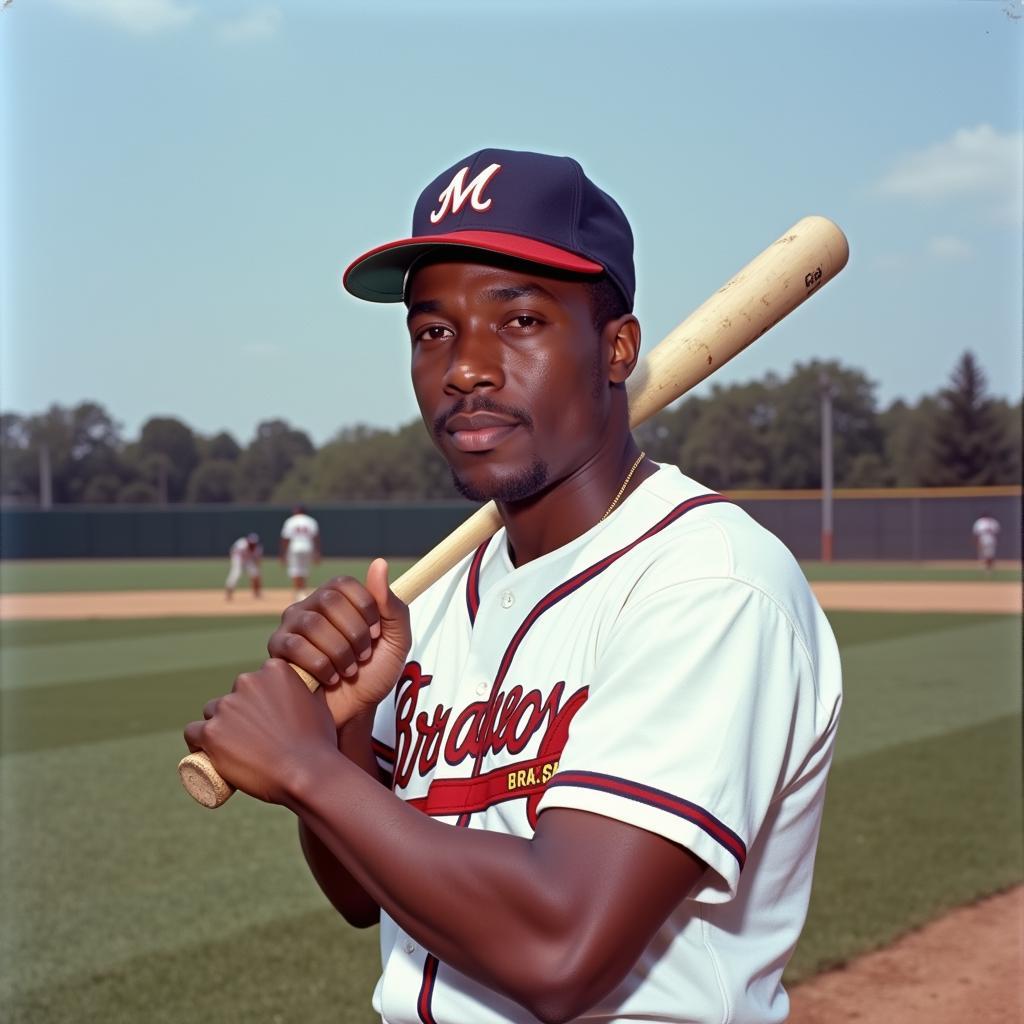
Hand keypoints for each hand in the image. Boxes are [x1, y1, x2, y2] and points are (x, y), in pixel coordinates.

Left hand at [183, 659, 338, 803]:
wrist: (307, 772)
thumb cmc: (318, 742)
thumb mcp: (318, 704)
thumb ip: (309, 692)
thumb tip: (310, 689)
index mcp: (274, 669)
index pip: (255, 682)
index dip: (257, 700)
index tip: (262, 719)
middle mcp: (247, 681)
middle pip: (233, 696)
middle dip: (238, 715)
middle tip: (251, 740)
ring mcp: (227, 706)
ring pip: (212, 713)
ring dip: (219, 727)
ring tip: (231, 750)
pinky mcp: (212, 732)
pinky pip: (193, 732)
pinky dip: (197, 742)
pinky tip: (202, 751)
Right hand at [267, 558, 411, 727]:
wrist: (355, 713)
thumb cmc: (374, 675)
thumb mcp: (396, 641)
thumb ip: (392, 605)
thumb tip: (379, 563)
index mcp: (338, 598)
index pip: (345, 583)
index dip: (366, 608)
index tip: (376, 635)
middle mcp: (311, 605)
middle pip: (329, 600)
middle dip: (354, 633)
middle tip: (363, 656)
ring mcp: (291, 626)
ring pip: (313, 624)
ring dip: (340, 652)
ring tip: (349, 671)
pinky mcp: (277, 651)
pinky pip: (294, 647)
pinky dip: (321, 665)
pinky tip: (330, 678)